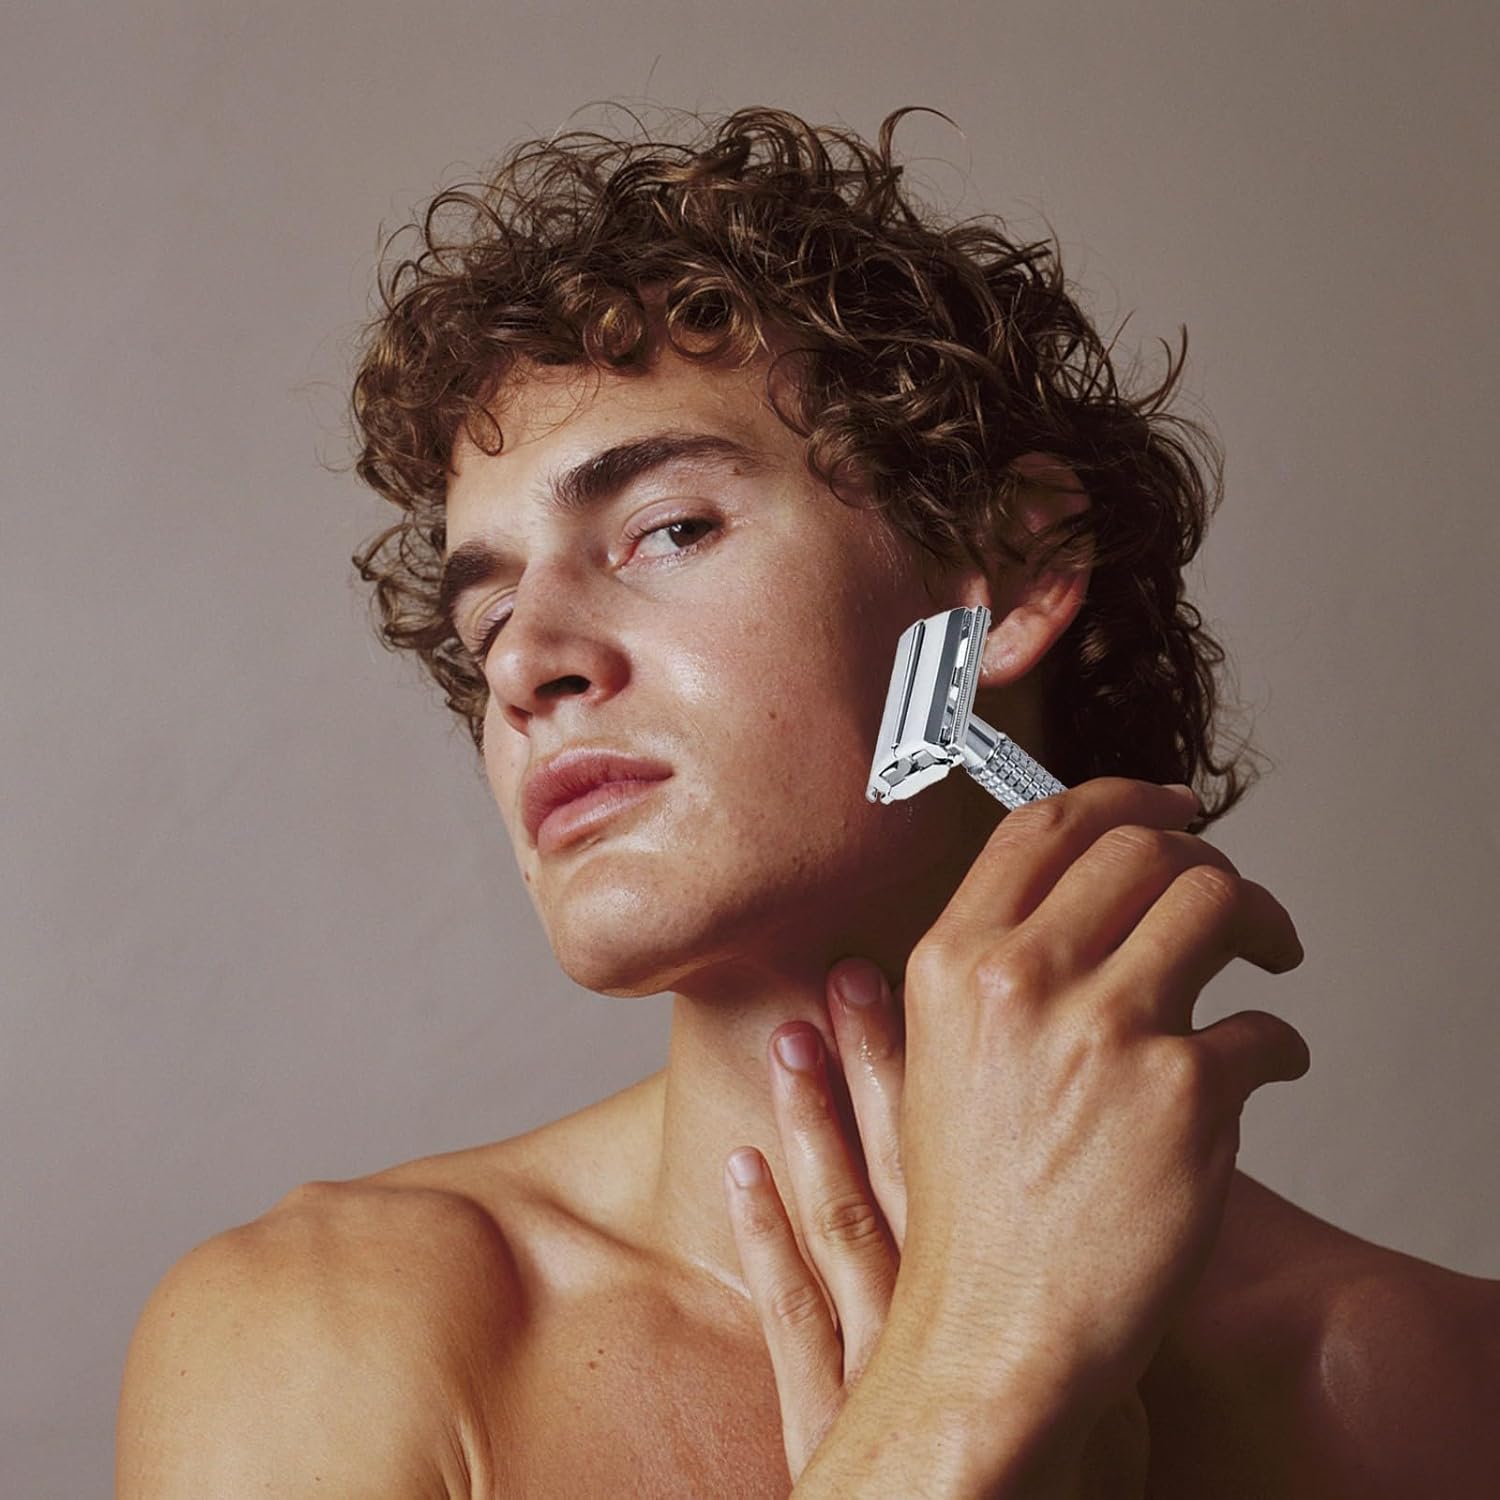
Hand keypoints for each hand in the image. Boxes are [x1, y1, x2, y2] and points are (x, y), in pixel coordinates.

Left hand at [722, 940, 1149, 1490]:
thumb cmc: (1079, 1465)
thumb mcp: (1134, 1352)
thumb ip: (1136, 1248)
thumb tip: (1170, 1152)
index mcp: (1010, 1271)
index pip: (966, 1142)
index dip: (935, 1060)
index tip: (912, 982)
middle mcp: (934, 1292)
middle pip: (898, 1152)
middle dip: (872, 1061)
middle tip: (842, 977)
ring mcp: (871, 1342)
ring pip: (838, 1206)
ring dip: (812, 1121)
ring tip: (788, 1040)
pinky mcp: (822, 1399)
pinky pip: (785, 1306)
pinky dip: (761, 1236)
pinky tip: (739, 1171)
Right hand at [886, 778, 1307, 1435]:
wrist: (993, 1328)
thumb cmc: (972, 1206)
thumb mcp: (938, 1054)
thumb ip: (993, 962)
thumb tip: (1077, 892)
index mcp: (952, 960)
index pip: (1048, 823)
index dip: (1125, 795)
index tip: (1172, 805)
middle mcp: (1021, 977)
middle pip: (1142, 847)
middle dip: (1206, 859)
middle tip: (1230, 898)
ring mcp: (1103, 1030)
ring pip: (1216, 902)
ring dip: (1263, 921)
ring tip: (1269, 957)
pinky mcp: (1183, 1095)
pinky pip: (1268, 1029)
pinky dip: (1282, 1043)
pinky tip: (1267, 1067)